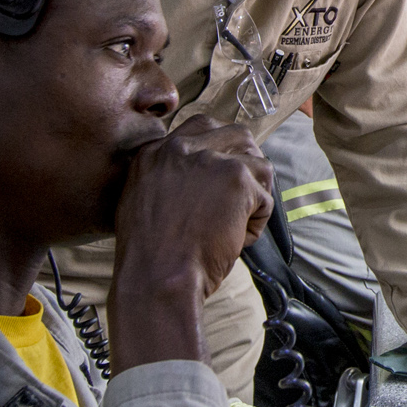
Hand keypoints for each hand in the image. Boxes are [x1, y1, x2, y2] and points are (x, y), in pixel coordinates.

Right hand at [109, 115, 272, 369]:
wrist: (157, 278)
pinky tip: (236, 240)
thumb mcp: (142, 202)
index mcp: (154, 152)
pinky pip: (264, 197)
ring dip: (255, 197)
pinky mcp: (235, 178)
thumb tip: (202, 178)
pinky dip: (257, 223)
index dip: (221, 151)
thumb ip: (167, 179)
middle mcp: (179, 147)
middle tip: (245, 196)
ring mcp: (209, 159)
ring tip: (235, 227)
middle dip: (248, 163)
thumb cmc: (151, 257)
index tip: (223, 178)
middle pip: (236, 135)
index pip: (201, 128)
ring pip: (258, 165)